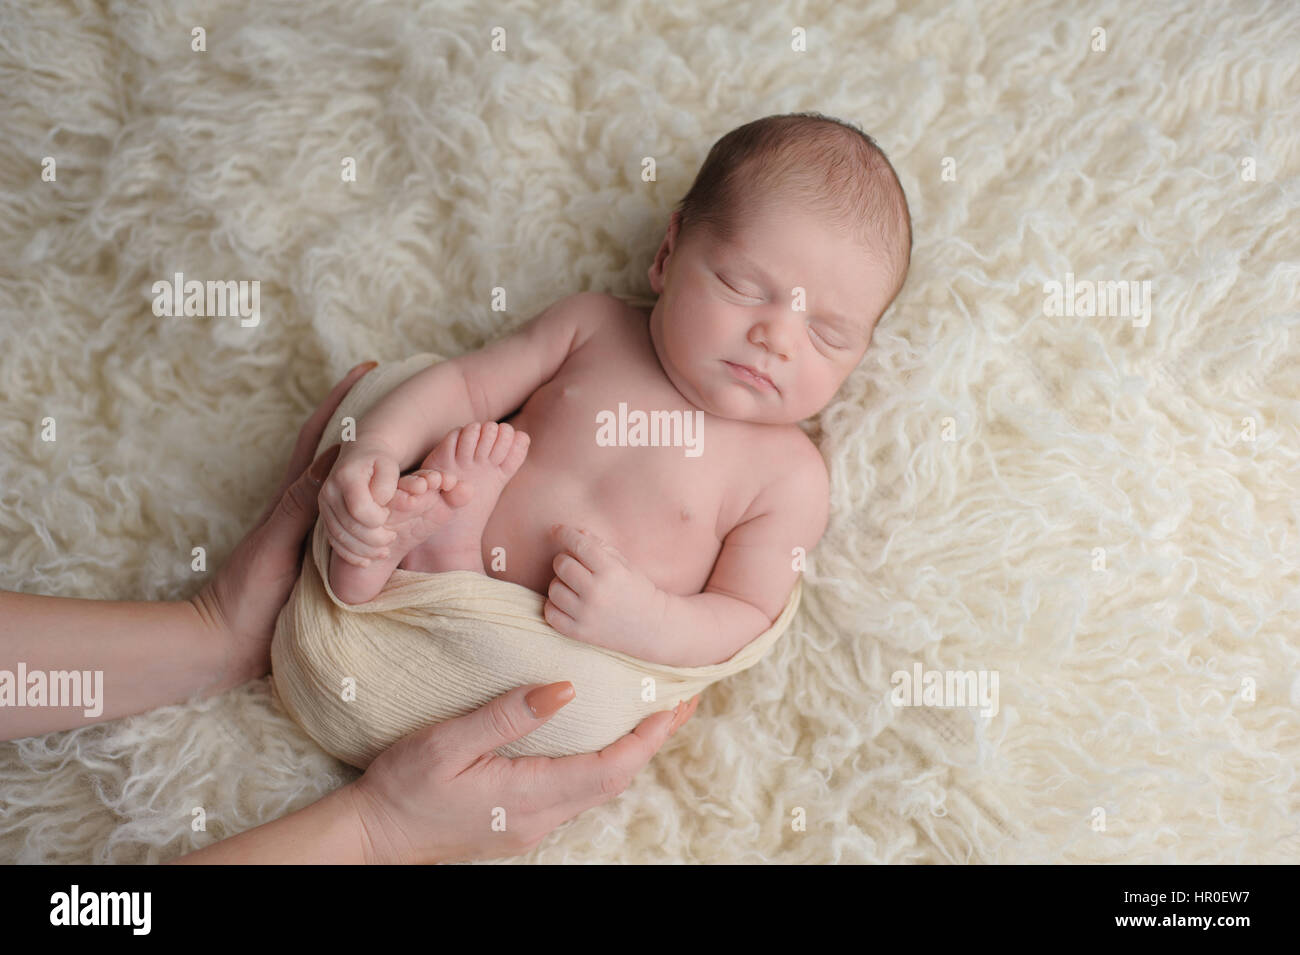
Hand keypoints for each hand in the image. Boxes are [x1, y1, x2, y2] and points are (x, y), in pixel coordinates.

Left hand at [189, 361, 377, 687]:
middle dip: (370, 423)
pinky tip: (399, 509)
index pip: (321, 438)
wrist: (225, 644)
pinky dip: (379, 508)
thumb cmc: (245, 595)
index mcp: (296, 498)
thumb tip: (337, 458)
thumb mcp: (276, 543)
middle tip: (405, 400)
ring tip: (416, 447)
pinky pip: (360, 525)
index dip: (342, 401)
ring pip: (355, 489)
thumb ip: (302, 503)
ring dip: (381, 466)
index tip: (367, 370)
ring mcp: (316, 534)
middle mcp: (308, 509)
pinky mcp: (324, 561)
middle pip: (342, 455)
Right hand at [317, 440, 405, 566]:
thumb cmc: (380, 462)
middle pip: (349, 527)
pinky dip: (350, 555)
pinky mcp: (325, 516)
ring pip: (340, 537)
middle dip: (374, 539)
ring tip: (384, 553)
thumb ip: (387, 482)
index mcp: (346, 477)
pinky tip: (365, 562)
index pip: (360, 510)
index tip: (389, 515)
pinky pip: (334, 541)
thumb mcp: (389, 465)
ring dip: (363, 551)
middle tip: (392, 539)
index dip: (378, 519)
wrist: (361, 455)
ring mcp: (324, 505)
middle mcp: (329, 492)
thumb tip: (380, 503)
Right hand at [346, 682, 700, 863]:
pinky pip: (576, 791)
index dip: (648, 736)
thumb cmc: (401, 787)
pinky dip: (601, 761)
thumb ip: (506, 715)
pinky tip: (600, 737)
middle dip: (651, 740)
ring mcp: (531, 825)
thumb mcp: (446, 742)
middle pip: (614, 779)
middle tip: (678, 699)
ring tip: (649, 712)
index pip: (610, 767)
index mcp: (527, 796)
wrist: (370, 837)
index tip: (675, 703)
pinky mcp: (519, 823)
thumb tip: (566, 689)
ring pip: (598, 787)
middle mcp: (539, 817)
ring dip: (629, 751)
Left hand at [543, 524, 669, 659]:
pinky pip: (550, 613)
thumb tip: (576, 532)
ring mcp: (586, 614)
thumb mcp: (624, 564)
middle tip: (574, 564)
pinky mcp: (579, 632)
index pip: (579, 545)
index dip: (564, 534)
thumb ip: (601, 546)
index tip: (556, 530)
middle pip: (562, 565)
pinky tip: (567, 603)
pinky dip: (554, 605)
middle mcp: (597, 592)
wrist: (652, 628)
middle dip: (564, 560)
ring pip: (554, 588)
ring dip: (560, 583)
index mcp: (611, 571)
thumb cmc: (637, 590)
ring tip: (573, 586)